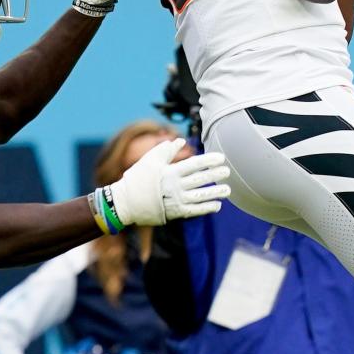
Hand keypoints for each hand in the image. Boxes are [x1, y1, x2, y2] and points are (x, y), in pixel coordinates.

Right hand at [109, 138, 230, 225]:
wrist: (125, 203)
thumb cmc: (137, 179)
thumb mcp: (149, 160)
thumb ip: (166, 150)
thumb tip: (180, 141)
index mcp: (170, 172)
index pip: (194, 164)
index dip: (209, 161)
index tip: (221, 158)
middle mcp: (175, 186)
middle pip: (200, 179)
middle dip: (215, 175)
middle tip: (227, 171)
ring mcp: (176, 200)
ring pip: (200, 196)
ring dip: (215, 193)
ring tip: (227, 190)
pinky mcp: (175, 212)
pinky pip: (195, 211)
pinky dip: (207, 208)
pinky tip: (217, 205)